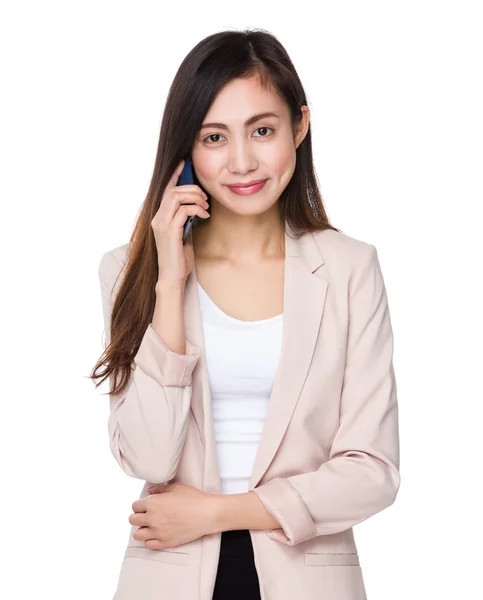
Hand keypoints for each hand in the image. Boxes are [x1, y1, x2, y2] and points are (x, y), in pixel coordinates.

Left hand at [129, 482, 218, 549]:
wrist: (206, 514)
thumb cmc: (193, 498)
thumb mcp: (176, 488)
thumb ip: (159, 489)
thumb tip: (149, 491)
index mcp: (152, 503)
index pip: (135, 506)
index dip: (140, 505)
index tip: (145, 505)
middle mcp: (151, 518)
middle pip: (132, 520)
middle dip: (138, 516)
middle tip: (147, 515)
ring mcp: (157, 532)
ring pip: (137, 535)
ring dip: (142, 529)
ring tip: (150, 526)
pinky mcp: (165, 542)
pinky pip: (148, 545)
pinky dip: (150, 540)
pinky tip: (156, 534)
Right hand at [152, 158, 209, 287]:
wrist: (172, 277)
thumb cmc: (179, 258)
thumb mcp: (183, 234)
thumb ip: (185, 220)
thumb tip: (196, 207)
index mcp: (159, 217)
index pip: (166, 190)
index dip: (175, 175)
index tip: (184, 164)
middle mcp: (157, 218)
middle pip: (173, 190)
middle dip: (192, 189)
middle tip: (205, 198)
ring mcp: (162, 224)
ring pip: (177, 197)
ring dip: (196, 198)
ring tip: (206, 207)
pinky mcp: (170, 231)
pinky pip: (184, 210)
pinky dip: (197, 210)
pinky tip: (204, 216)